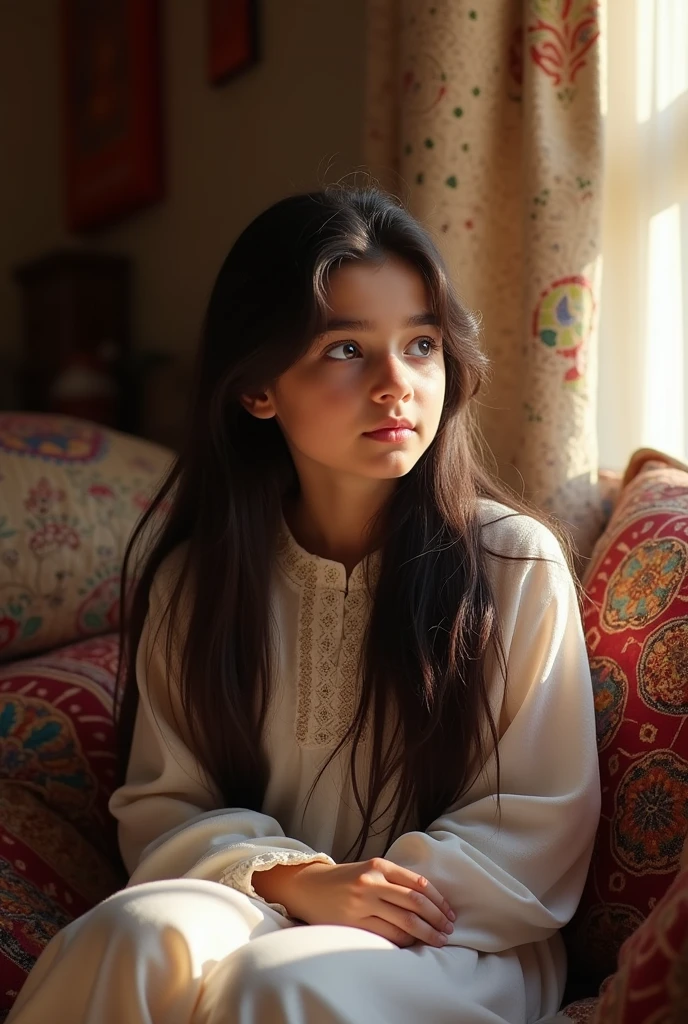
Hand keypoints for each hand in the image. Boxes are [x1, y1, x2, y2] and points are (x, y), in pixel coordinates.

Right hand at [253, 858, 454, 947]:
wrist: (308, 886)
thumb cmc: (344, 880)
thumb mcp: (369, 870)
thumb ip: (394, 880)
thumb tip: (429, 901)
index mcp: (379, 865)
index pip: (418, 883)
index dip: (438, 900)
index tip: (449, 913)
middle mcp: (372, 882)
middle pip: (415, 903)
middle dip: (437, 918)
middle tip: (449, 930)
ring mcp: (362, 902)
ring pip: (404, 921)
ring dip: (425, 933)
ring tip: (437, 940)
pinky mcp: (353, 922)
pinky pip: (387, 934)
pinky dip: (404, 941)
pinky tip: (412, 944)